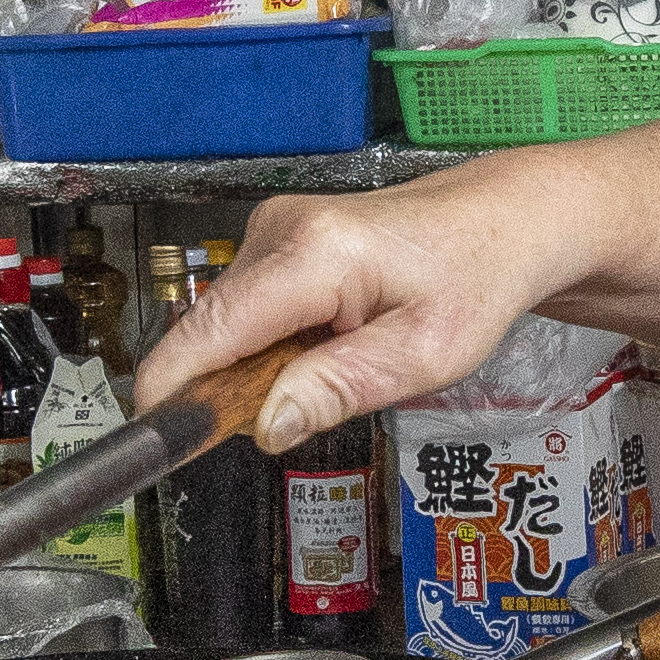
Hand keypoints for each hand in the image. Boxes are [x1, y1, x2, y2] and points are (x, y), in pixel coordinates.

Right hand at [133, 174, 584, 447]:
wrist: (504, 222)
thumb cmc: (475, 278)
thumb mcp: (425, 355)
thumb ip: (340, 388)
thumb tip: (265, 425)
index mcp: (314, 254)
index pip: (210, 328)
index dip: (172, 388)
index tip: (156, 437)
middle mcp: (280, 230)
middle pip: (212, 332)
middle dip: (236, 387)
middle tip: (307, 410)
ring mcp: (273, 230)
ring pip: (228, 326)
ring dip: (260, 365)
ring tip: (337, 364)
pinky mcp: (276, 239)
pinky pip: (248, 311)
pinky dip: (273, 342)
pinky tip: (328, 341)